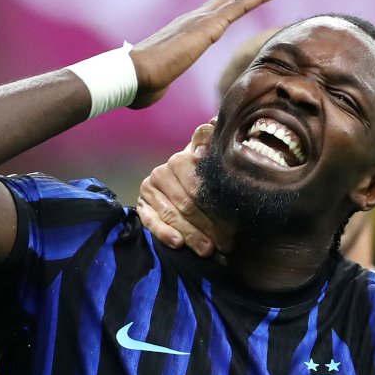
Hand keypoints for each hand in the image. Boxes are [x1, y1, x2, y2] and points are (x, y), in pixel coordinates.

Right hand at [128, 0, 285, 107]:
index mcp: (189, 28)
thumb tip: (152, 89)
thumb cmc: (140, 82)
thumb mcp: (158, 79)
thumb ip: (160, 78)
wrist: (132, 76)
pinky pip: (239, 8)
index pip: (220, 4)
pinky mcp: (208, 27)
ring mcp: (203, 19)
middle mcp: (197, 17)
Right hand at [136, 121, 230, 255]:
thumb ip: (215, 144)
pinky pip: (150, 221)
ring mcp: (150, 187)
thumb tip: (217, 123)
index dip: (215, 208)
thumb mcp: (214, 161)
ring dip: (191, 235)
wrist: (182, 181)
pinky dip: (164, 232)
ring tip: (208, 251)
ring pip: (172, 214)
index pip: (199, 186)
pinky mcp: (141, 204)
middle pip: (188, 203)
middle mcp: (163, 170)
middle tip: (225, 245)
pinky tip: (178, 244)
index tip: (232, 229)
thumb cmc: (205, 176)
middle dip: (208, 227)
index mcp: (182, 158)